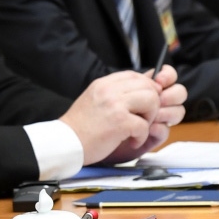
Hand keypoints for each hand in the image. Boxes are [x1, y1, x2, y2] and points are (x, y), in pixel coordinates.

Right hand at [60, 68, 174, 164]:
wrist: (66, 142)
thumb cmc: (81, 126)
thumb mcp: (95, 99)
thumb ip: (116, 91)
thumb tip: (144, 83)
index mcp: (102, 84)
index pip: (135, 75)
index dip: (146, 89)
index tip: (143, 104)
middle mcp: (109, 91)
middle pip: (148, 87)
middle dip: (152, 105)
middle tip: (142, 119)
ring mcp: (114, 105)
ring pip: (152, 101)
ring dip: (149, 118)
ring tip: (137, 129)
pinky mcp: (120, 122)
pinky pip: (145, 125)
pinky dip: (141, 137)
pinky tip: (131, 141)